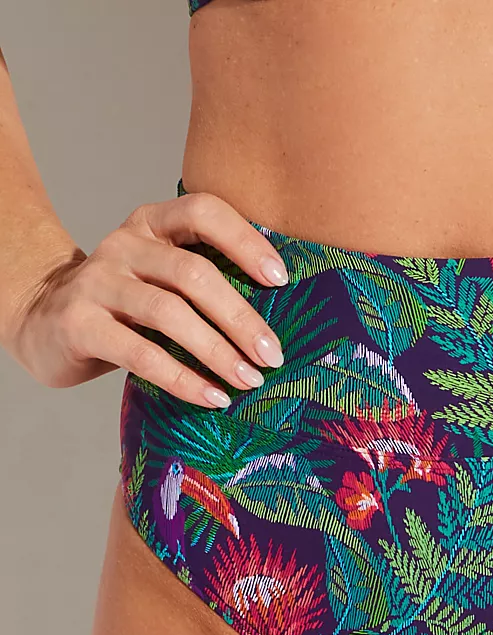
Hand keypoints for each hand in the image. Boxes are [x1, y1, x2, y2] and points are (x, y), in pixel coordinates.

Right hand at [6, 192, 289, 407]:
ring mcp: (98, 283)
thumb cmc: (126, 304)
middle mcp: (124, 245)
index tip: (281, 280)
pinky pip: (142, 354)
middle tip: (273, 356)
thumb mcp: (161, 277)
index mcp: (152, 223)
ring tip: (249, 381)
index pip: (202, 211)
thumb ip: (204, 281)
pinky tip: (213, 398)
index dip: (245, 241)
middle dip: (241, 319)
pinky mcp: (81, 325)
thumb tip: (276, 323)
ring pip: (169, 314)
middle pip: (193, 274)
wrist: (44, 321)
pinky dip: (183, 380)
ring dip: (218, 352)